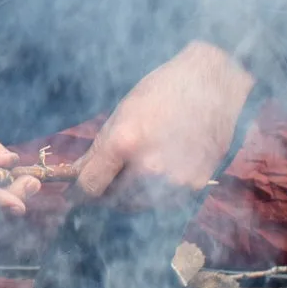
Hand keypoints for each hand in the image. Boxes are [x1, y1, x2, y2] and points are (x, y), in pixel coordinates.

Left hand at [74, 41, 254, 202]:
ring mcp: (176, 179)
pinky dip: (157, 192)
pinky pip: (165, 201)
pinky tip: (161, 170)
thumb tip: (75, 176)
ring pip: (139, 204)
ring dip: (130, 195)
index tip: (74, 195)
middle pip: (114, 200)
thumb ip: (98, 151)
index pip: (90, 187)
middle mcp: (150, 166)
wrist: (212, 83)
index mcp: (124, 143)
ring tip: (135, 171)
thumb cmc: (162, 91)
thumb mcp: (122, 114)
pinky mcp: (196, 185)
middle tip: (106, 181)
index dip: (78, 193)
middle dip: (105, 193)